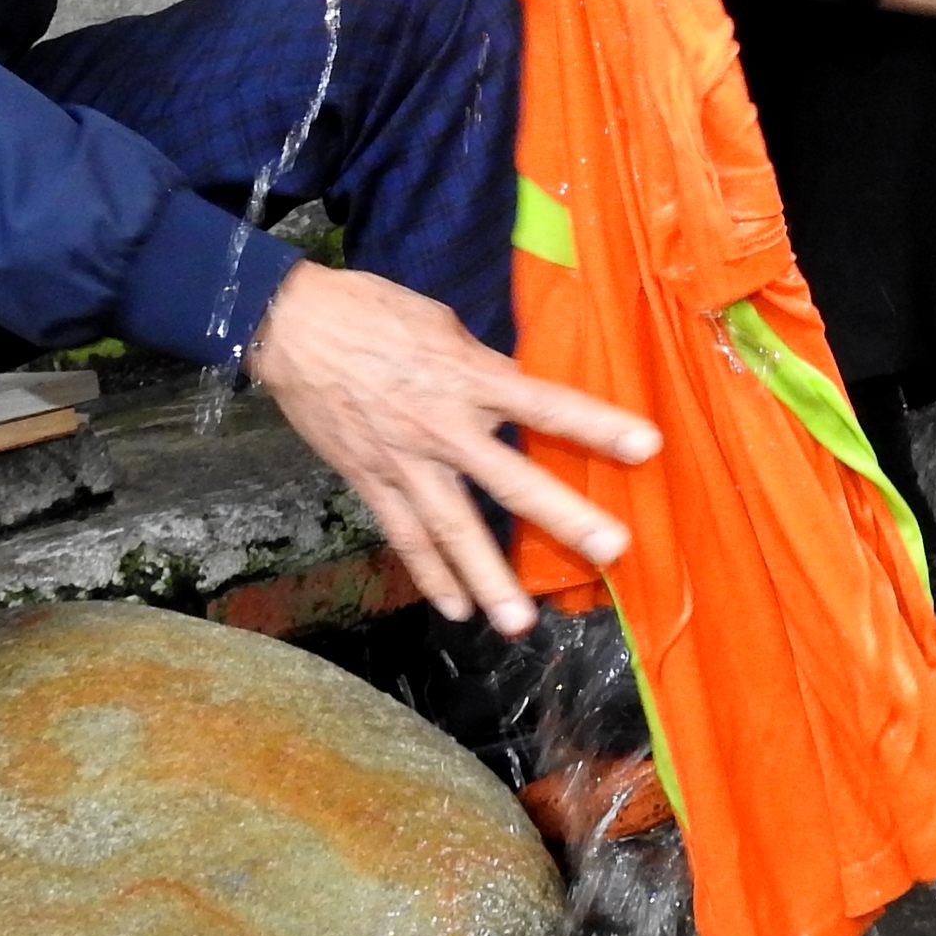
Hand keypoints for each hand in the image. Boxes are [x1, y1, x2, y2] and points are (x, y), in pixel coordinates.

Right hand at [243, 261, 656, 637]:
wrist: (288, 325)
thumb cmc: (370, 310)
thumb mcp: (439, 323)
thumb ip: (482, 364)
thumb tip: (512, 387)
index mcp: (468, 376)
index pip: (546, 403)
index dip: (597, 424)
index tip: (646, 446)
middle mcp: (442, 426)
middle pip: (512, 478)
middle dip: (563, 516)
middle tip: (610, 550)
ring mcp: (404, 461)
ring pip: (453, 529)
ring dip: (488, 580)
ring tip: (519, 624)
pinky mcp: (369, 480)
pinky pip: (404, 536)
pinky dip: (429, 573)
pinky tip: (454, 609)